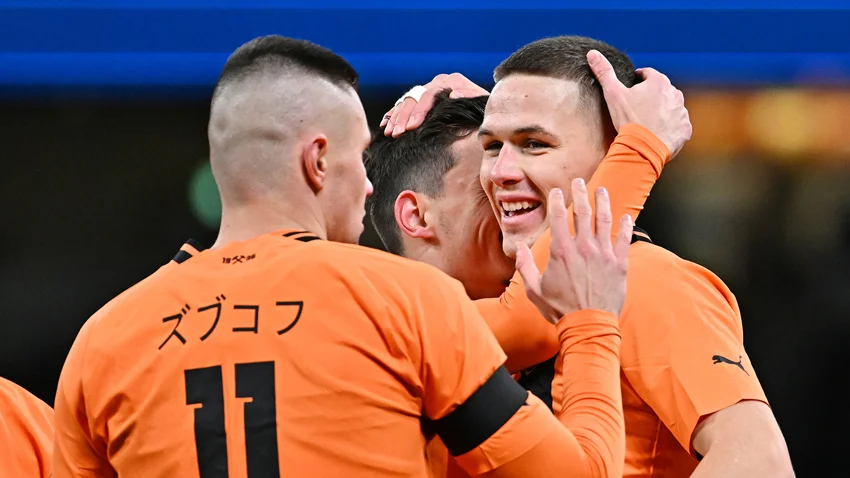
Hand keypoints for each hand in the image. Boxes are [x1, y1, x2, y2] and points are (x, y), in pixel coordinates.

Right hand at [380, 72, 488, 136]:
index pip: (430, 94)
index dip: (419, 111)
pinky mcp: (424, 98)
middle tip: (396, 133)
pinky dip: (394, 114)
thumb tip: (454, 93)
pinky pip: (404, 105)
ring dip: (396, 117)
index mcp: (453, 81)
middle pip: (415, 97)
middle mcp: (439, 82)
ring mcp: (430, 89)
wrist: (485, 112)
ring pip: (407, 101)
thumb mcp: (483, 105)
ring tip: (389, 132)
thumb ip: (472, 97)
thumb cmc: (485, 112)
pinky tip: (385, 124)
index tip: (412, 127)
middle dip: (404, 116)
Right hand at [515, 179, 632, 322]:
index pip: (557, 217)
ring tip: (602, 190)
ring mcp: (603, 254)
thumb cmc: (559, 309)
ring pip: (604, 220)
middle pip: (582, 212)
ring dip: (603, 202)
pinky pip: (624, 239)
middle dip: (580, 193)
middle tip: (580, 181)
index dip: (556, 201)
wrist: (588, 325)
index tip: (557, 191)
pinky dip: (625, 226)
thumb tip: (519, 248)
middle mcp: (583, 247)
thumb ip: (525, 266)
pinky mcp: (619, 263)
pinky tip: (626, 217)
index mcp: (561, 251)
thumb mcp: (534, 289)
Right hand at [587, 50, 691, 158]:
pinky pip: (678, 124)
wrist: (643, 148)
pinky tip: (658, 132)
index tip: (632, 88)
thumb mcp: (613, 94)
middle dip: (651, 96)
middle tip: (638, 108)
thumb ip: (604, 72)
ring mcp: (682, 112)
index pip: (648, 74)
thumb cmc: (629, 120)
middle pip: (661, 90)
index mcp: (658, 82)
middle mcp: (674, 94)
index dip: (638, 80)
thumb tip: (593, 54)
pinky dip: (670, 127)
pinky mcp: (685, 129)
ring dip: (663, 110)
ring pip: (671, 106)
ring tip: (648, 121)